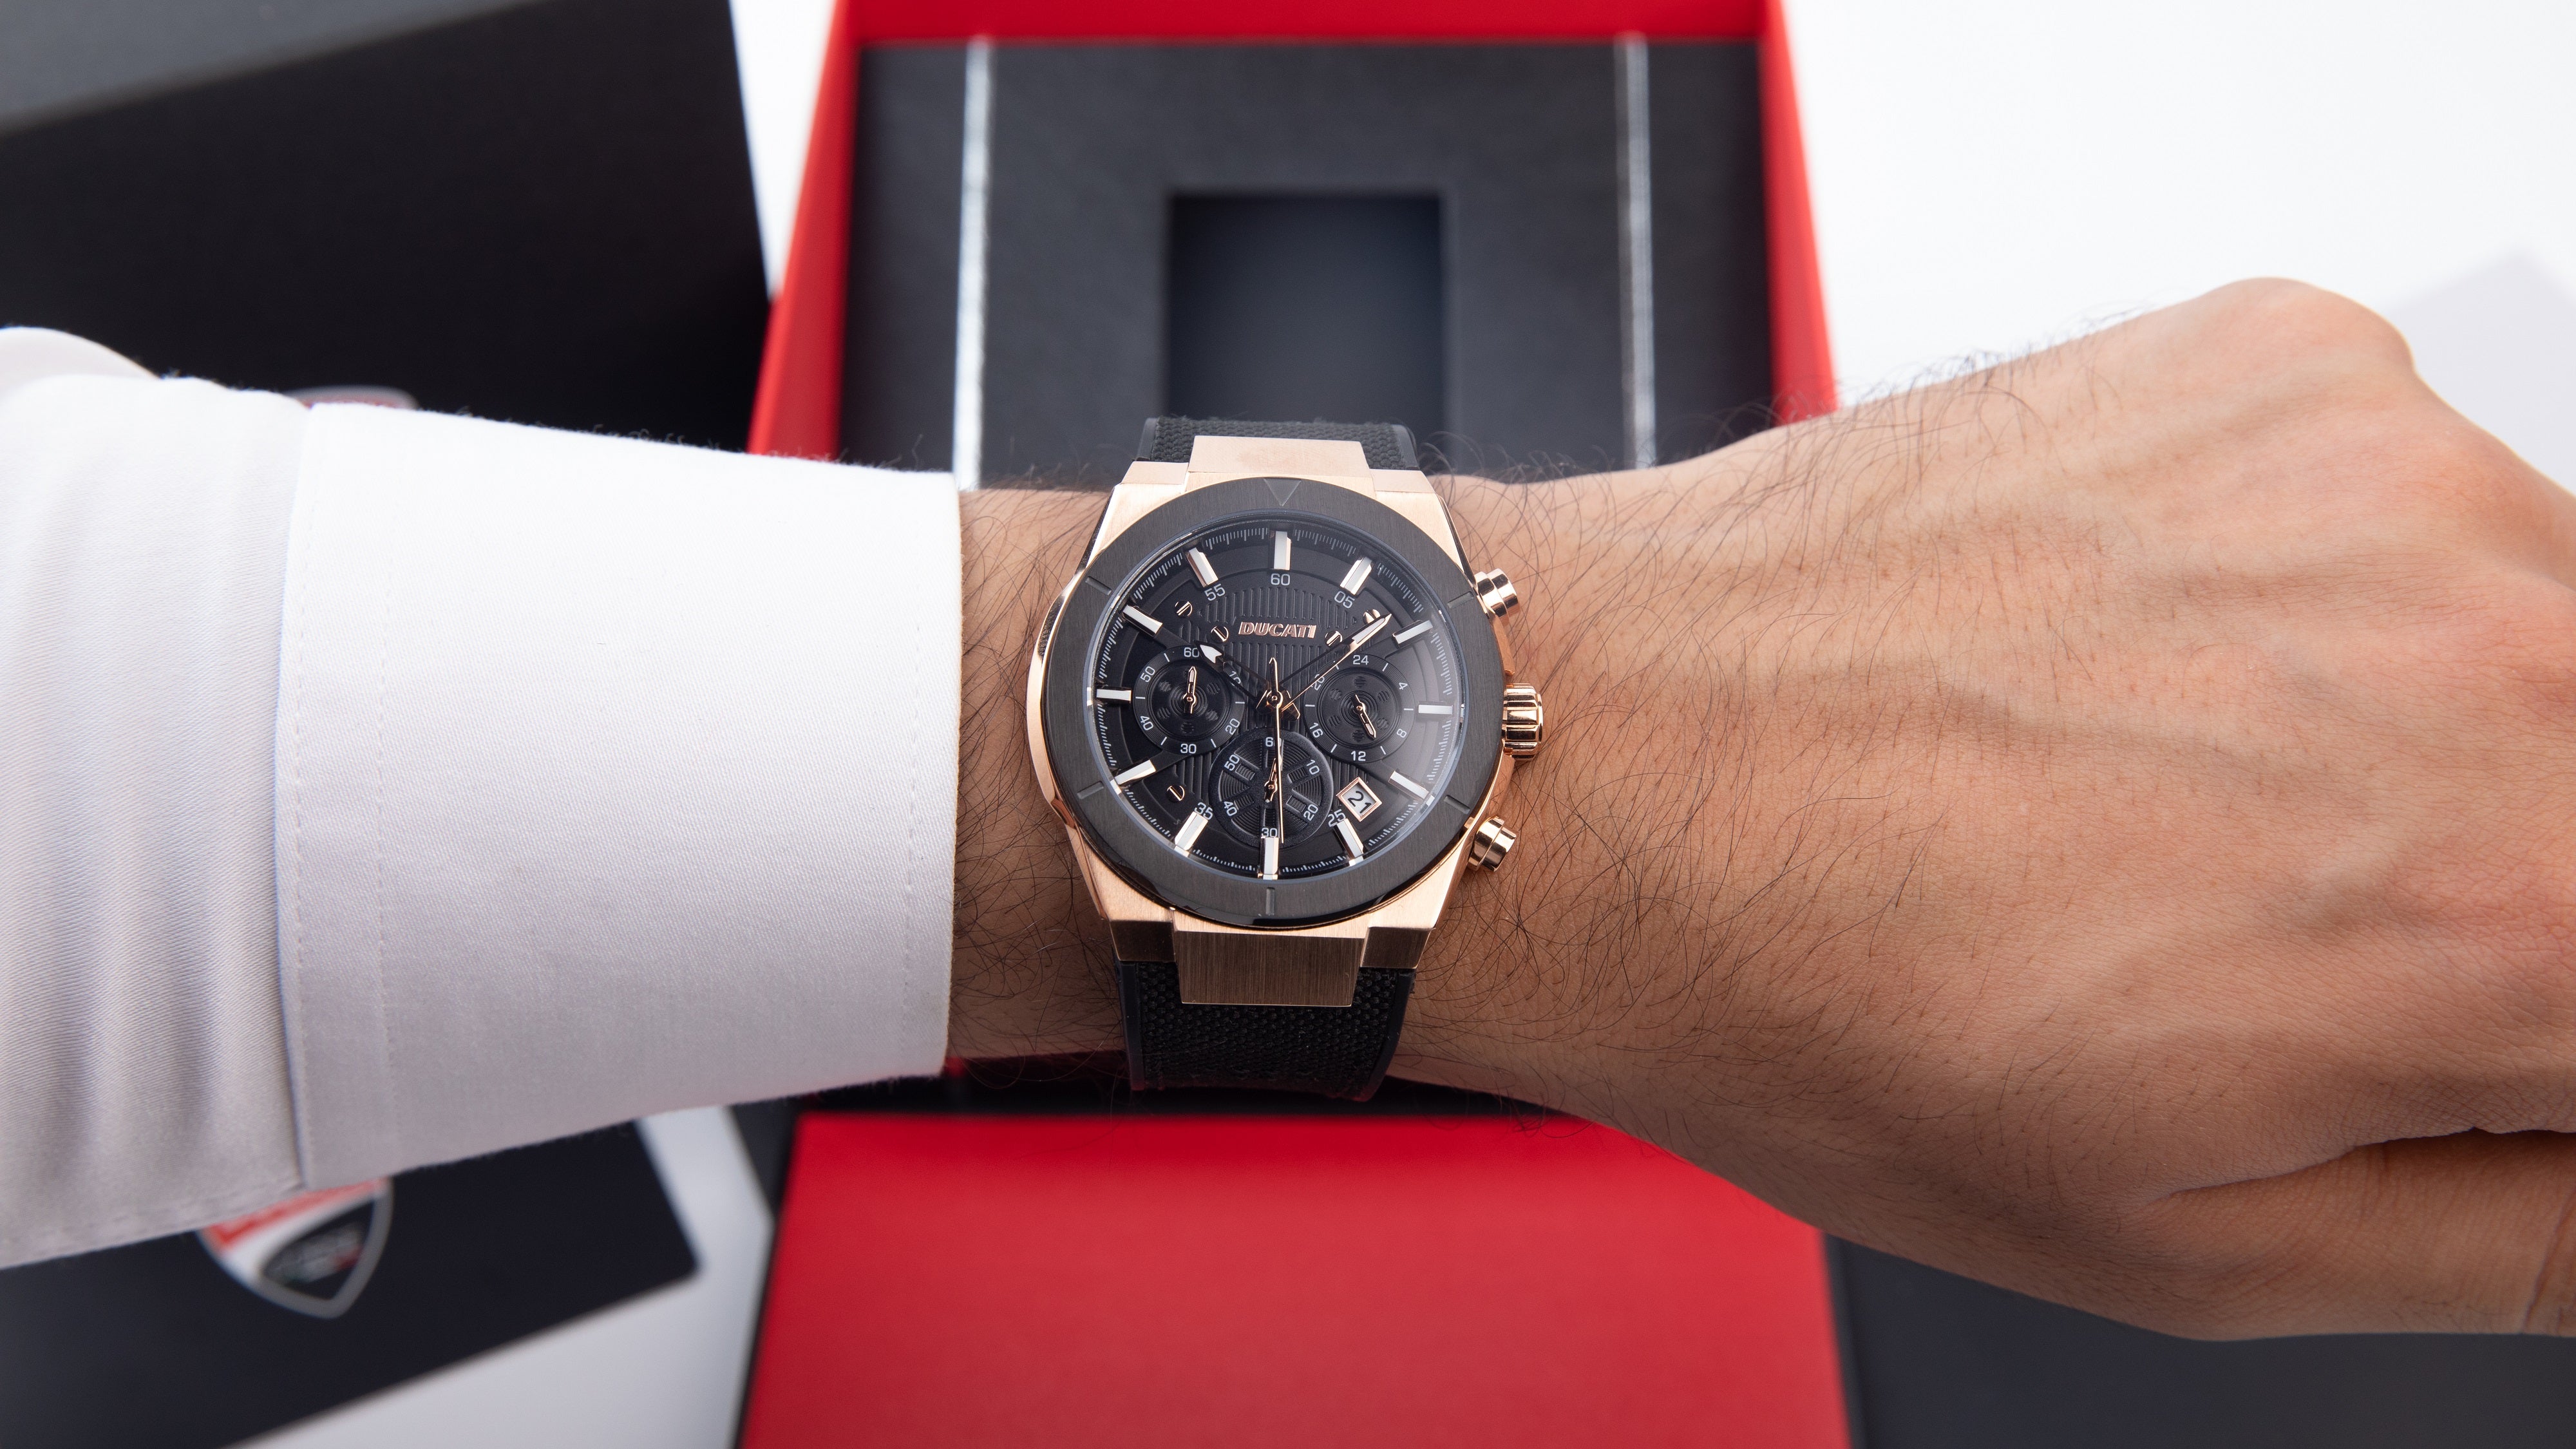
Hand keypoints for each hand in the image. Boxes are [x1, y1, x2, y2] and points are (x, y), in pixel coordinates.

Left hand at [952, 280, 2575, 1338]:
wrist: (1594, 764)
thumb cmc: (1814, 990)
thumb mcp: (2202, 1246)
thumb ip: (2520, 1226)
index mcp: (2514, 907)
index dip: (2537, 1033)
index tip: (2443, 1026)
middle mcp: (2498, 650)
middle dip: (2495, 881)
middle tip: (2275, 920)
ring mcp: (2389, 473)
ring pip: (2530, 640)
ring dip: (2412, 723)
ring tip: (2163, 787)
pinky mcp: (2284, 362)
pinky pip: (2403, 496)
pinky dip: (2312, 582)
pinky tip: (2127, 662)